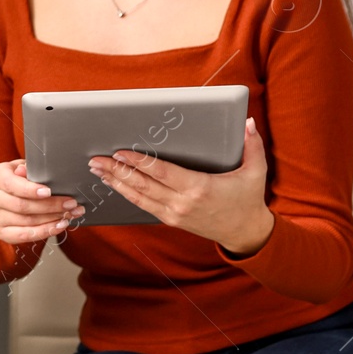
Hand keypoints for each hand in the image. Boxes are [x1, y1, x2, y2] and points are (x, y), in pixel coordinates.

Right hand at [0, 159, 83, 244]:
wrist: (13, 194)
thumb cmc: (23, 178)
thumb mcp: (27, 168)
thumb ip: (30, 169)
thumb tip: (27, 171)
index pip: (11, 184)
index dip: (30, 190)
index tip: (49, 192)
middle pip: (21, 206)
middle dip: (49, 206)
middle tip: (70, 203)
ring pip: (26, 221)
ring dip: (52, 219)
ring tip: (70, 214)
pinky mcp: (1, 232)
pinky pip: (24, 236)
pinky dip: (45, 231)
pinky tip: (59, 226)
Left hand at [90, 117, 274, 254]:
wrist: (244, 232)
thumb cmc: (248, 198)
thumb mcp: (256, 170)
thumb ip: (252, 144)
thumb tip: (248, 122)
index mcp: (199, 188)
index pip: (161, 172)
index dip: (138, 162)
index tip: (120, 152)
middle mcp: (182, 203)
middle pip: (142, 185)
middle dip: (116, 171)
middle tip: (96, 159)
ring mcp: (173, 214)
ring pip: (137, 197)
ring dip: (115, 182)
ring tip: (97, 170)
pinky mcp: (170, 219)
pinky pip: (142, 205)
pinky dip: (125, 193)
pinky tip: (114, 183)